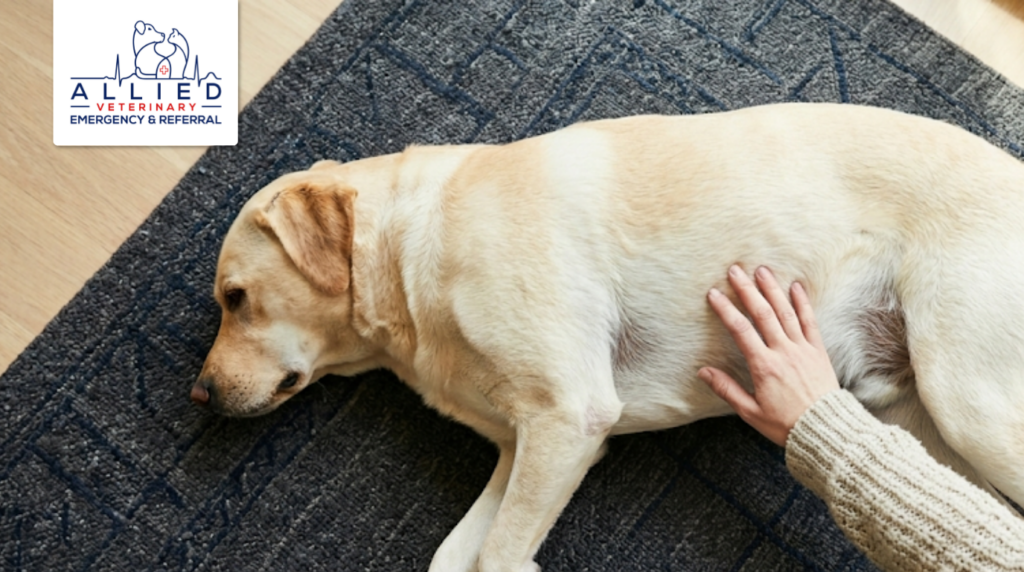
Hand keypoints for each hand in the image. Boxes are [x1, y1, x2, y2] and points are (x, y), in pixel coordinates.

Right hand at [699, 265, 839, 446]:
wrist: (825, 431)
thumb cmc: (786, 424)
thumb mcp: (750, 412)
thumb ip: (726, 389)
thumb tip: (703, 372)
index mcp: (764, 366)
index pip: (741, 330)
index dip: (726, 309)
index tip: (714, 294)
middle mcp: (783, 352)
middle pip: (763, 313)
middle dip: (747, 289)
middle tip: (735, 270)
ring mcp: (803, 349)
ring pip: (785, 312)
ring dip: (772, 289)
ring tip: (761, 270)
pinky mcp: (818, 351)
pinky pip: (810, 322)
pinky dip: (803, 303)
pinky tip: (796, 287)